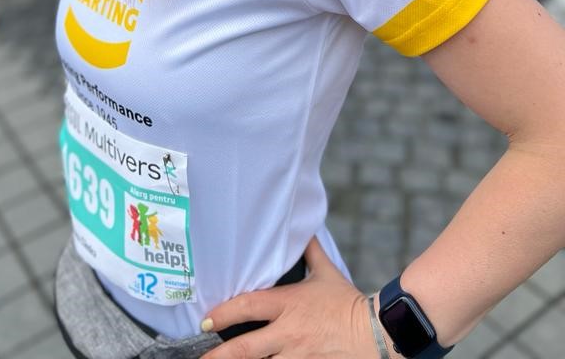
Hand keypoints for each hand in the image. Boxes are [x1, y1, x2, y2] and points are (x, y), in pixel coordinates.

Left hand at [200, 237, 379, 357]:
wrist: (377, 332)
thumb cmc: (347, 301)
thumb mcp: (326, 272)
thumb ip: (309, 251)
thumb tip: (301, 228)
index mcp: (288, 304)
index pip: (248, 306)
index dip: (223, 313)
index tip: (206, 319)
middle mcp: (288, 333)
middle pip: (245, 348)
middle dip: (218, 356)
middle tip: (198, 358)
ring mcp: (298, 357)